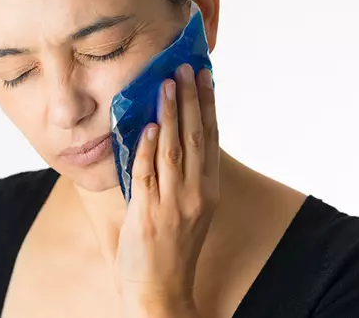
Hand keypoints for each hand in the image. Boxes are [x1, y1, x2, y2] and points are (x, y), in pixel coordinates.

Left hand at [113, 64, 220, 316]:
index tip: (205, 77)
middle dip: (190, 99)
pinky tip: (149, 125)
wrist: (161, 290)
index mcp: (207, 190)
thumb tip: (170, 135)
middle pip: (195, 137)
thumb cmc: (172, 248)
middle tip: (185, 68)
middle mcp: (196, 194)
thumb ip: (184, 176)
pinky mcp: (148, 213)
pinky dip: (149, 148)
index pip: (210, 138)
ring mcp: (173, 203)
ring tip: (167, 85)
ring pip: (173, 149)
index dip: (207, 106)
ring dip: (171, 114)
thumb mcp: (190, 209)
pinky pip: (148, 174)